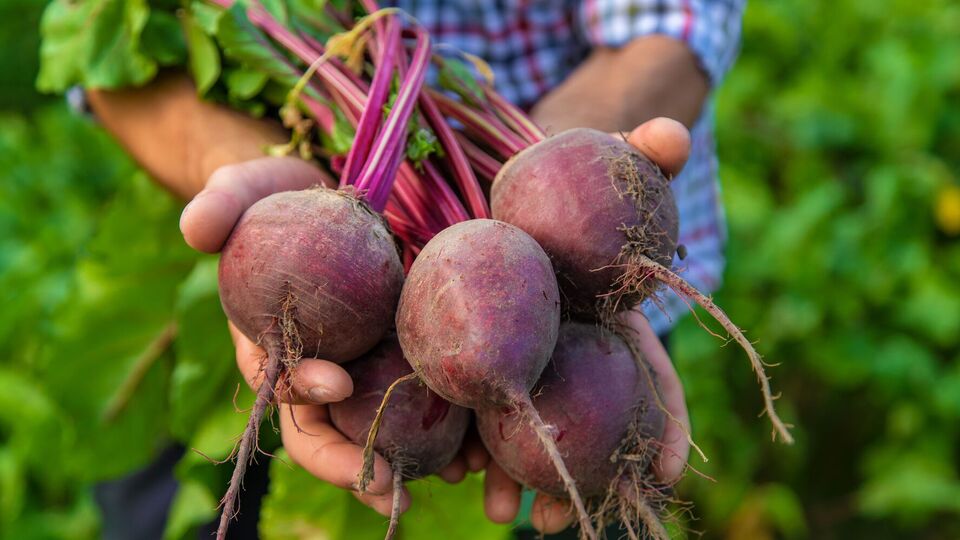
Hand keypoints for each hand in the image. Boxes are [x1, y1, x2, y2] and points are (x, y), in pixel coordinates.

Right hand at [183, 156, 488, 515]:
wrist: (325, 198)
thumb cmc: (276, 199)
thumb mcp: (243, 190)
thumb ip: (219, 204)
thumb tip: (196, 226)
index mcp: (271, 346)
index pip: (277, 383)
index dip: (300, 390)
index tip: (334, 382)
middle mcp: (319, 369)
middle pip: (331, 430)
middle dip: (356, 464)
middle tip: (393, 487)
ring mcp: (364, 367)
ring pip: (383, 428)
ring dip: (416, 460)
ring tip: (454, 475)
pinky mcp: (402, 354)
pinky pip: (424, 398)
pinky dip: (451, 425)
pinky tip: (481, 446)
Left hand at [481, 117, 692, 533]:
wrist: (499, 184)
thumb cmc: (562, 181)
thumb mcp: (600, 164)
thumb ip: (640, 153)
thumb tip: (675, 135)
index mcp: (611, 324)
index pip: (649, 378)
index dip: (662, 422)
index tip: (664, 469)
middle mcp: (569, 352)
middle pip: (581, 426)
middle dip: (574, 476)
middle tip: (560, 518)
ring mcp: (520, 359)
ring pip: (522, 428)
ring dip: (511, 476)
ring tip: (498, 510)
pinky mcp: (469, 354)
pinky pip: (468, 407)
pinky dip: (459, 441)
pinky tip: (444, 471)